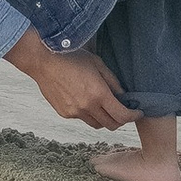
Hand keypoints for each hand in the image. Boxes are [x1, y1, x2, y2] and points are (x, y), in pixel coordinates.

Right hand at [7, 27, 133, 132]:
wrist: (43, 60)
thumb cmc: (70, 56)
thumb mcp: (97, 63)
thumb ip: (112, 81)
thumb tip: (123, 96)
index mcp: (98, 93)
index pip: (122, 115)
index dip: (133, 116)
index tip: (137, 112)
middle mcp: (87, 106)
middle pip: (111, 125)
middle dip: (121, 120)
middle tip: (123, 110)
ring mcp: (75, 112)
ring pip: (96, 124)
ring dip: (104, 119)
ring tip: (104, 106)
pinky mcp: (65, 114)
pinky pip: (82, 119)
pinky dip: (88, 114)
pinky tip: (84, 100)